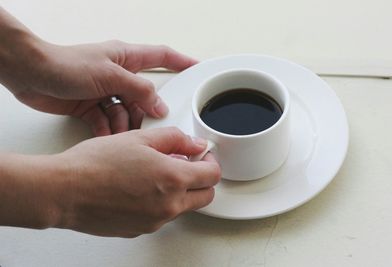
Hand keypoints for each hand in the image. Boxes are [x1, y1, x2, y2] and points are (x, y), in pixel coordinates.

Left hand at [3, 38, 195, 134]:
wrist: (32, 75)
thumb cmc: (67, 65)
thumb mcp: (111, 75)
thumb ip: (139, 90)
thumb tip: (158, 105)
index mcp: (126, 58)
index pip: (161, 57)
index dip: (181, 62)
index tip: (196, 68)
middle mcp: (118, 74)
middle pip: (143, 95)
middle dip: (144, 111)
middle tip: (146, 124)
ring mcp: (105, 91)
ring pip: (126, 112)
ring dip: (123, 124)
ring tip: (119, 132)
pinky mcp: (91, 106)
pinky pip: (108, 121)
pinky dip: (108, 129)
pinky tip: (106, 135)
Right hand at [49, 127, 220, 236]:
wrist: (65, 190)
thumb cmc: (96, 164)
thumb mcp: (140, 138)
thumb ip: (174, 139)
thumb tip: (195, 144)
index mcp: (172, 179)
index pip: (213, 175)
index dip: (210, 162)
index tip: (202, 156)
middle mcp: (168, 205)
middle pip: (205, 196)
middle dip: (202, 180)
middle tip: (186, 166)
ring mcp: (155, 221)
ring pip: (183, 207)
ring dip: (180, 192)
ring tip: (156, 174)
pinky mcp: (140, 229)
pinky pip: (161, 216)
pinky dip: (160, 203)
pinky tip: (140, 189)